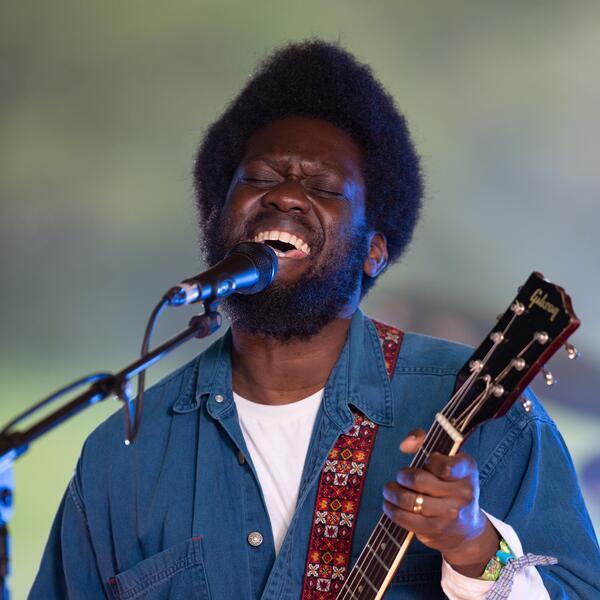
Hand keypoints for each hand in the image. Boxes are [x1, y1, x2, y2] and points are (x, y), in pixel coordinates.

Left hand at [382, 428, 499, 576]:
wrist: (467, 528)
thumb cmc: (449, 484)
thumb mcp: (446, 458)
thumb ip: (423, 440)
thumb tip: (404, 445)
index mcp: (467, 469)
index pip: (443, 464)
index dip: (428, 461)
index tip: (425, 463)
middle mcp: (463, 492)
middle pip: (419, 480)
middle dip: (402, 476)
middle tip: (400, 476)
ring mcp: (450, 514)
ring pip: (409, 500)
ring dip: (393, 493)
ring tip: (389, 490)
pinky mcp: (436, 530)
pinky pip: (405, 519)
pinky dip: (392, 511)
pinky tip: (390, 505)